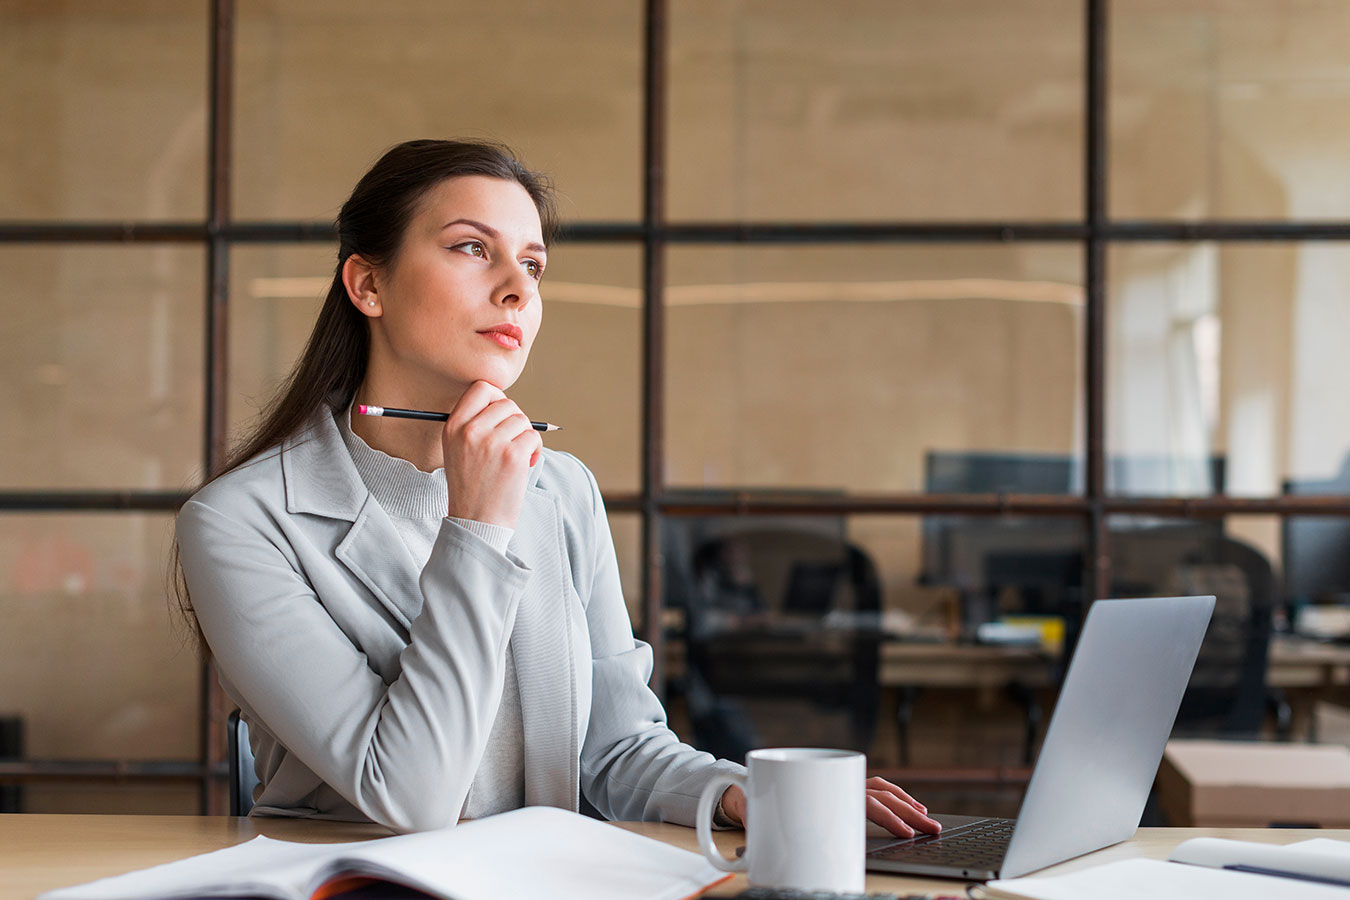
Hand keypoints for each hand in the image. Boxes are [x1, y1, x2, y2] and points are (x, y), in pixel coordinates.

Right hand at [441, 381, 542, 527]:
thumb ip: (472, 424)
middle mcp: (470, 431)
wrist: (476, 521)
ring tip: (517, 456)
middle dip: (515, 421)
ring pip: (522, 419)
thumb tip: (503, 402)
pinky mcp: (512, 455)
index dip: (497, 397)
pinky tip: (525, 464)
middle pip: (507, 403)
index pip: (481, 388)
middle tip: (512, 441)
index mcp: (453, 427)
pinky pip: (533, 436)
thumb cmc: (472, 486)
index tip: (501, 416)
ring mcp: (492, 442)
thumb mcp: (456, 450)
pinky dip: (535, 449)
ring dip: (526, 436)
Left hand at [718, 777, 938, 837]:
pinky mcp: (840, 786)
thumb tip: (795, 853)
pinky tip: (905, 804)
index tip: (907, 832)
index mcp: (823, 790)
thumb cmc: (757, 808)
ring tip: (925, 816)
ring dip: (906, 801)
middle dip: (910, 812)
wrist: (743, 790)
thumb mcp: (768, 823)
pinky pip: (872, 786)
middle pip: (881, 795)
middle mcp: (834, 782)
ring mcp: (838, 781)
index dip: (889, 818)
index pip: (866, 804)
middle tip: (932, 828)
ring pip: (880, 787)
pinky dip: (892, 794)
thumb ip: (786, 834)